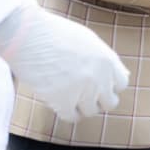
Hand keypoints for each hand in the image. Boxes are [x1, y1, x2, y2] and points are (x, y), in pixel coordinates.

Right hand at [0, 3, 129, 121]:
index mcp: (107, 60)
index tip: (99, 85)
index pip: (121, 84)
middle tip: (85, 95)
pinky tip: (59, 103)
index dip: (109, 86)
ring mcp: (82, 90)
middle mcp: (99, 77)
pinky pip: (72, 117)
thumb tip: (122, 75)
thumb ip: (105, 59)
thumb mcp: (88, 40)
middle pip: (109, 102)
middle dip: (98, 100)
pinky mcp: (63, 100)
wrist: (27, 34)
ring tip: (70, 97)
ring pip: (91, 111)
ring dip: (81, 106)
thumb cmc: (53, 32)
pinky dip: (66, 112)